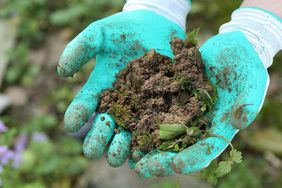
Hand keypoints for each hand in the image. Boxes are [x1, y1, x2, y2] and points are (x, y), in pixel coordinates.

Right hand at [57, 9, 184, 166]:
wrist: (156, 27)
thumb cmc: (125, 30)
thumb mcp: (100, 34)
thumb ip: (80, 48)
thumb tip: (62, 72)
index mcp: (100, 89)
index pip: (84, 106)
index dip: (76, 115)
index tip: (71, 123)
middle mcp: (117, 103)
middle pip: (105, 126)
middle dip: (98, 139)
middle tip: (92, 151)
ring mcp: (139, 107)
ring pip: (127, 134)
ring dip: (121, 148)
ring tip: (117, 156)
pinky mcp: (160, 108)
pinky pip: (153, 129)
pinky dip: (148, 142)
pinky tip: (144, 152)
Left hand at [132, 31, 268, 176]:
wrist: (230, 49)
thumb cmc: (245, 66)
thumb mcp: (251, 83)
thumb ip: (247, 104)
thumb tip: (238, 123)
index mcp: (218, 126)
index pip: (205, 150)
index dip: (191, 159)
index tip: (175, 165)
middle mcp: (198, 123)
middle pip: (179, 148)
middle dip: (161, 160)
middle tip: (142, 168)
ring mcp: (184, 111)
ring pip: (163, 133)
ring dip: (147, 145)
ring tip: (130, 156)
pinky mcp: (173, 97)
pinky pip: (156, 110)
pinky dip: (143, 120)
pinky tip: (127, 126)